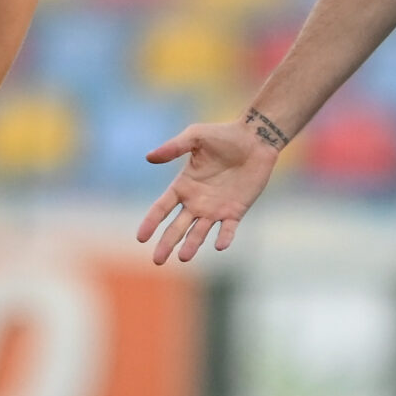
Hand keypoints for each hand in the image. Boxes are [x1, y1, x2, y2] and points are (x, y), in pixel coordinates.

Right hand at [137, 118, 280, 263]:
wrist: (255, 140)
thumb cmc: (224, 135)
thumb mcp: (195, 137)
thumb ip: (174, 147)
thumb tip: (149, 157)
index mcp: (184, 186)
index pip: (162, 208)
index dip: (151, 222)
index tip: (141, 237)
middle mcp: (196, 202)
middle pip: (177, 227)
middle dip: (167, 243)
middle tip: (157, 260)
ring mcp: (216, 209)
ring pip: (199, 232)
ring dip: (192, 245)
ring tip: (183, 257)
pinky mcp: (235, 211)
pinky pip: (228, 229)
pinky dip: (224, 238)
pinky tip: (218, 245)